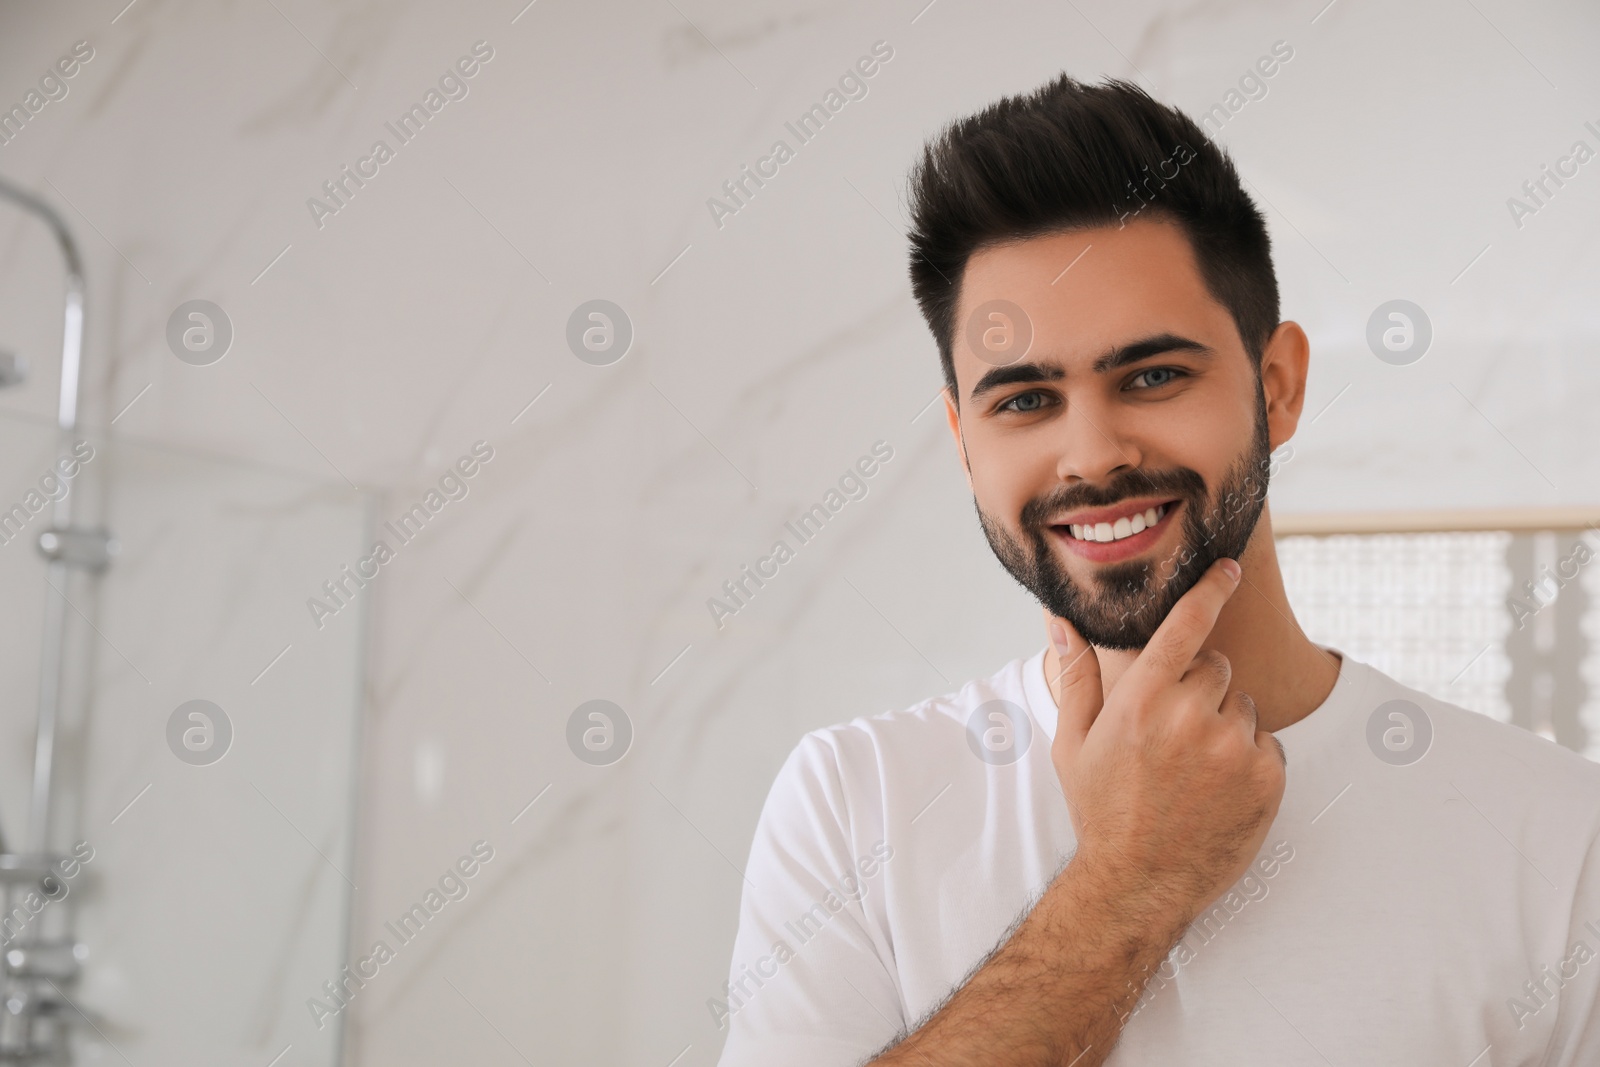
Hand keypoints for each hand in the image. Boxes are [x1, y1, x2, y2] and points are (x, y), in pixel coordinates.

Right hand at [1047, 559, 1286, 924]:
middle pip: (1216, 668)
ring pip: (1242, 707)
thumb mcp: (1073, 744)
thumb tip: (1060, 622)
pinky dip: (1249, 761)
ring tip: (1193, 770)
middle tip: (1172, 736)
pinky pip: (1267, 745)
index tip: (1229, 569)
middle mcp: (1188, 716)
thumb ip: (1075, 677)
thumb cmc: (1101, 811)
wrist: (1139, 884)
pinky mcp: (1267, 778)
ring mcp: (1232, 748)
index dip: (1210, 589)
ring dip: (1224, 726)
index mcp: (1140, 701)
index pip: (1186, 625)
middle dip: (1199, 690)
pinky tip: (1218, 790)